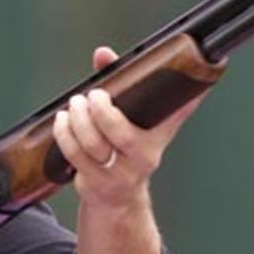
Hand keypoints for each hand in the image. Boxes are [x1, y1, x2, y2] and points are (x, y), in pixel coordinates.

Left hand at [51, 46, 206, 209]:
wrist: (118, 199)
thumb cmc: (124, 152)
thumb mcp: (133, 123)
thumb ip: (121, 86)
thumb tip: (102, 53)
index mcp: (157, 139)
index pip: (174, 115)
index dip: (184, 100)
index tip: (190, 80)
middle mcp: (142, 158)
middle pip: (120, 132)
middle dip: (101, 109)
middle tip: (92, 95)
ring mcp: (118, 173)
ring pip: (93, 144)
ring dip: (77, 120)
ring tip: (73, 106)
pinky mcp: (95, 182)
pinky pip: (75, 156)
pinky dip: (65, 135)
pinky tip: (63, 122)